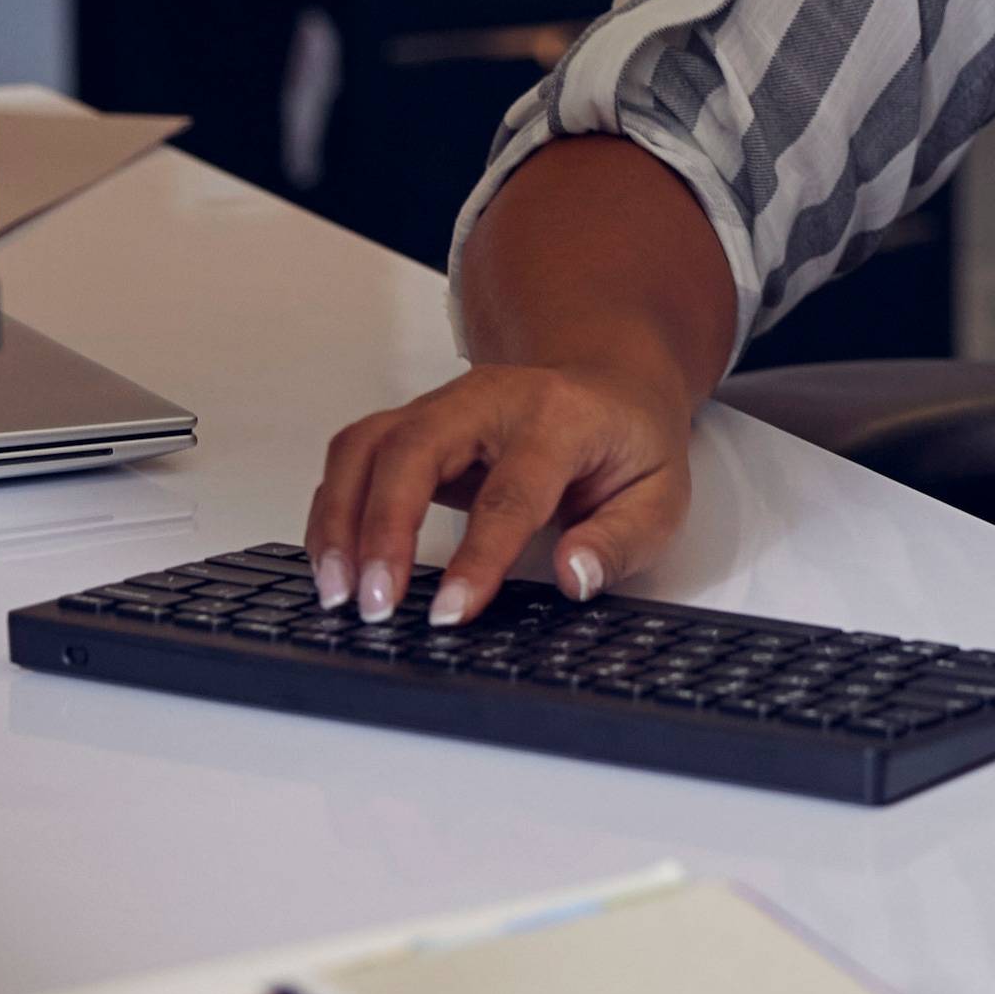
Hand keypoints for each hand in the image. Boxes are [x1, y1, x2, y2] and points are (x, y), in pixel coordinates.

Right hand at [303, 357, 696, 629]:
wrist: (607, 380)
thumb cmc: (627, 442)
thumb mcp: (661, 496)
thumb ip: (619, 541)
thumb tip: (572, 578)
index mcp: (558, 417)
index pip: (509, 492)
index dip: (478, 557)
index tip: (449, 613)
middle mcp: (488, 399)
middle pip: (412, 450)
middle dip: (383, 529)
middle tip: (373, 603)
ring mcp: (442, 406)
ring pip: (366, 447)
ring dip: (340, 520)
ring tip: (337, 592)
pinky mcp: (411, 424)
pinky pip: (354, 457)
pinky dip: (334, 510)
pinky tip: (334, 564)